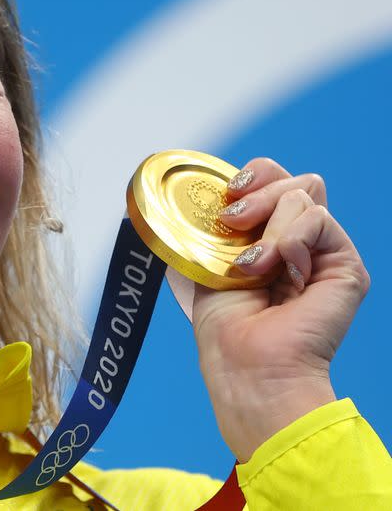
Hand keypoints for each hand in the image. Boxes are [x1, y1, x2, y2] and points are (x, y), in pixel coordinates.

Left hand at [191, 157, 369, 461]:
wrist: (248, 365)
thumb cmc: (226, 329)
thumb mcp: (211, 264)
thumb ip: (217, 227)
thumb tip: (198, 196)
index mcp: (267, 237)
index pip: (271, 181)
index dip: (252, 177)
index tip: (226, 197)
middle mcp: (297, 240)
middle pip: (291, 179)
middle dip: (257, 190)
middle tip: (231, 222)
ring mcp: (321, 251)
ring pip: (304, 193)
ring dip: (267, 225)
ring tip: (251, 265)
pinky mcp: (344, 265)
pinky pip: (320, 219)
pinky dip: (290, 238)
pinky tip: (278, 268)